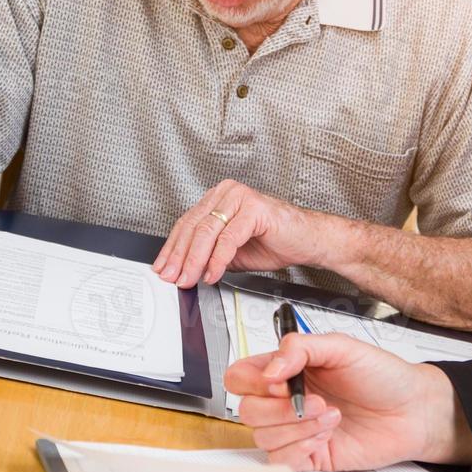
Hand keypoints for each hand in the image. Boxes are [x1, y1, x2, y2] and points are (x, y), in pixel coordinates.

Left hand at [152, 180, 319, 287]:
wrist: (308, 240)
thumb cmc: (274, 241)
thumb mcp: (231, 253)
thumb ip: (208, 256)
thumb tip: (184, 270)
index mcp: (217, 198)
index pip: (186, 223)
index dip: (171, 249)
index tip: (162, 269)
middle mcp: (226, 192)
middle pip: (193, 227)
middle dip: (179, 257)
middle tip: (172, 278)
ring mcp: (240, 197)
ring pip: (207, 232)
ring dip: (194, 260)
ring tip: (189, 278)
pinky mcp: (254, 208)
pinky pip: (228, 238)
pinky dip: (217, 260)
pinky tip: (212, 274)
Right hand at [224, 332, 471, 471]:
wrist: (414, 411)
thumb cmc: (382, 376)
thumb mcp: (342, 347)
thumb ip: (300, 349)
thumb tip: (268, 370)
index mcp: (286, 370)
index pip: (240, 377)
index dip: (251, 382)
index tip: (280, 383)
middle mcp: (285, 401)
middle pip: (247, 411)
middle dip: (280, 410)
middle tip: (317, 402)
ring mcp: (294, 431)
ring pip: (263, 438)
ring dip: (297, 429)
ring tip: (331, 418)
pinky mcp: (309, 458)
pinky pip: (281, 463)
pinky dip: (299, 451)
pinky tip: (325, 439)